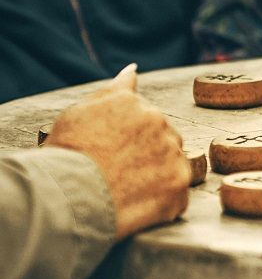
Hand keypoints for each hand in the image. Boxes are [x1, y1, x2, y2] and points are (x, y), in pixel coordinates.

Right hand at [45, 64, 190, 239]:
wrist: (66, 198)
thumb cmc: (66, 155)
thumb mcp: (79, 112)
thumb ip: (114, 89)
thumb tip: (133, 70)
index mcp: (137, 105)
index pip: (145, 118)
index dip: (129, 140)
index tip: (112, 154)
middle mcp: (160, 124)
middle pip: (164, 140)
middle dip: (147, 156)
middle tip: (117, 175)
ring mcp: (173, 156)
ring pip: (173, 166)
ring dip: (156, 179)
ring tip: (124, 192)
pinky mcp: (178, 187)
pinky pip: (176, 197)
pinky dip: (161, 204)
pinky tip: (135, 208)